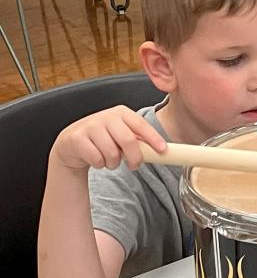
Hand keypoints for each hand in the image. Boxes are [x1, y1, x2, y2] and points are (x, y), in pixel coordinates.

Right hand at [50, 106, 167, 172]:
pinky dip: (99, 164)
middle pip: (128, 141)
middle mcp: (106, 116)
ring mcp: (90, 126)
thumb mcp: (121, 133)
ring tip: (110, 160)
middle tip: (135, 165)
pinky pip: (96, 158)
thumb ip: (138, 138)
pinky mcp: (77, 138)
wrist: (73, 142)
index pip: (141, 125)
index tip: (162, 150)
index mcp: (121, 112)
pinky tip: (96, 159)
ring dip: (114, 162)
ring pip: (111, 152)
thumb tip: (161, 150)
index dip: (153, 138)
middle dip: (135, 157)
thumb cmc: (103, 138)